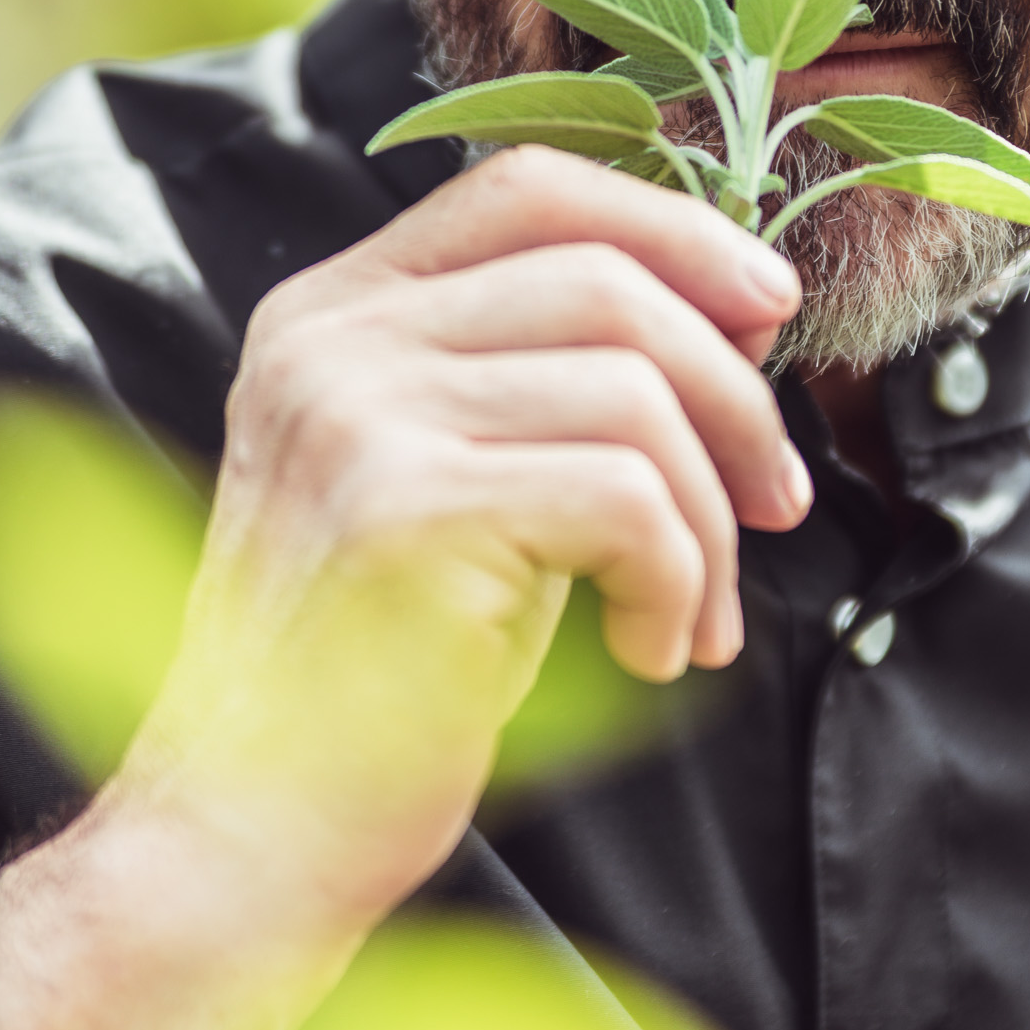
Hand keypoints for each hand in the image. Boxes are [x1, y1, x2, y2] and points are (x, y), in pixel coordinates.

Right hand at [121, 145, 808, 933]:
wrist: (250, 841)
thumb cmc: (384, 668)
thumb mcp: (462, 480)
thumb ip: (554, 379)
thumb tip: (737, 312)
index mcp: (334, 312)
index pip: (528, 188)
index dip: (674, 227)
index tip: (771, 306)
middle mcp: (330, 341)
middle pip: (607, 284)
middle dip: (733, 395)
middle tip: (779, 500)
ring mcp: (355, 416)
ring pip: (634, 395)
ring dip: (711, 517)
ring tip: (696, 613)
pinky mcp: (400, 510)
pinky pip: (626, 496)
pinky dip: (677, 578)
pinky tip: (648, 652)